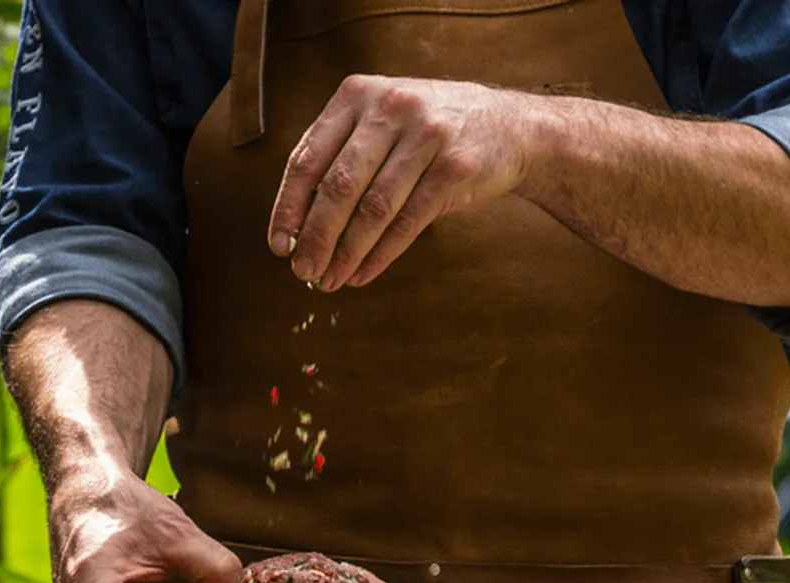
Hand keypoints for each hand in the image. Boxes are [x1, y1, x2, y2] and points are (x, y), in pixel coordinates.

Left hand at [267, 75, 534, 290]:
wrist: (511, 126)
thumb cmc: (429, 133)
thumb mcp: (382, 123)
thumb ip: (342, 158)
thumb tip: (300, 228)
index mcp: (357, 95)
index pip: (308, 158)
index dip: (288, 207)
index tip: (279, 245)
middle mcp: (390, 107)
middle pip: (338, 186)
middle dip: (316, 237)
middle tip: (302, 272)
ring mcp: (426, 136)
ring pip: (373, 209)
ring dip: (347, 253)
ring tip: (331, 281)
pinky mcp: (454, 168)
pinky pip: (407, 223)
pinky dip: (380, 255)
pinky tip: (362, 274)